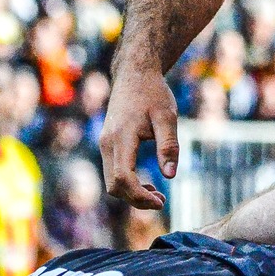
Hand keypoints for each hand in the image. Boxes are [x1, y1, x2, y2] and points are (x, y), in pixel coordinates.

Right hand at [100, 68, 179, 209]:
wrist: (134, 73)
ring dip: (131, 193)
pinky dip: (127, 183)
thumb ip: (168, 145)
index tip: (161, 202)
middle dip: (136, 199)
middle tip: (161, 202)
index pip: (123, 178)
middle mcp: (107, 143)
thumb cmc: (153, 93)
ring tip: (157, 195)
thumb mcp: (167, 117)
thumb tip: (170, 176)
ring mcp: (105, 144)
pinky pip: (113, 172)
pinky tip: (147, 183)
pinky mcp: (107, 144)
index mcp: (121, 137)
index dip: (139, 196)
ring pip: (111, 181)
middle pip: (113, 186)